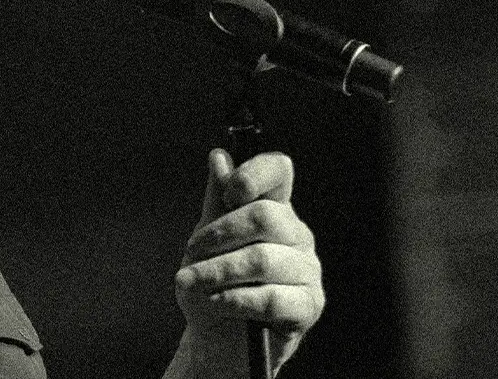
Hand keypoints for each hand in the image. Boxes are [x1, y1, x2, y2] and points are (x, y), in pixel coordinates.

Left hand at [171, 149, 322, 375]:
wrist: (217, 340)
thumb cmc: (212, 285)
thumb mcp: (205, 241)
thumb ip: (216, 201)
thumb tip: (219, 156)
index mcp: (274, 210)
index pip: (279, 171)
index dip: (254, 173)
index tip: (228, 193)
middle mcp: (297, 235)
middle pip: (265, 216)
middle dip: (218, 235)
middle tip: (191, 254)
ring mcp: (308, 270)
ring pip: (264, 259)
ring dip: (216, 271)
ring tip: (189, 283)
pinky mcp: (309, 305)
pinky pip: (273, 297)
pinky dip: (235, 300)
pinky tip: (216, 304)